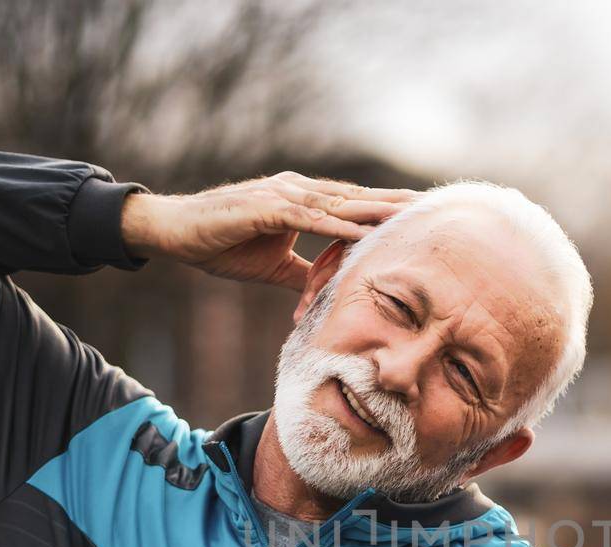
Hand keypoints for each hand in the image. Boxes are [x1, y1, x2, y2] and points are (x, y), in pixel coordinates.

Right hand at [121, 171, 418, 289]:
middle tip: (436, 209)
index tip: (424, 217)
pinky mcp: (264, 209)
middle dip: (396, 205)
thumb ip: (306, 272)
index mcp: (303, 202)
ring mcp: (282, 197)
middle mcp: (298, 192)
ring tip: (412, 218)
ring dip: (377, 210)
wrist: (175, 233)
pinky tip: (363, 232)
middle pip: (358, 198)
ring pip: (340, 203)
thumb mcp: (274, 265)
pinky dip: (337, 225)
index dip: (390, 209)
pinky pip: (309, 218)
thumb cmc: (221, 245)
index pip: (355, 204)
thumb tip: (333, 290)